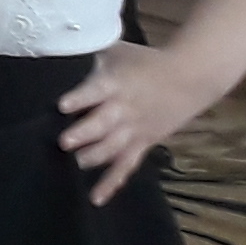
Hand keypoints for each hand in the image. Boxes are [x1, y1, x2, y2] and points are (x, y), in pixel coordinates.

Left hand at [59, 41, 213, 202]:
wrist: (191, 77)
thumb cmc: (146, 61)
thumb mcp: (117, 50)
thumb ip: (89, 53)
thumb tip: (54, 46)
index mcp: (116, 83)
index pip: (96, 91)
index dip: (80, 98)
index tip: (61, 105)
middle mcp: (124, 109)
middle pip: (103, 124)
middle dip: (84, 134)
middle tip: (63, 143)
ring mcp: (135, 129)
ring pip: (114, 148)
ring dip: (94, 157)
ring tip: (74, 165)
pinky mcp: (144, 143)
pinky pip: (126, 165)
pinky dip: (112, 182)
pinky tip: (96, 198)